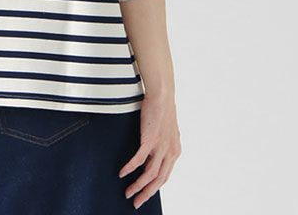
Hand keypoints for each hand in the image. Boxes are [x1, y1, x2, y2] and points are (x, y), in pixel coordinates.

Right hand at [118, 92, 181, 208]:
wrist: (162, 95)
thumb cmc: (162, 109)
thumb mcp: (166, 131)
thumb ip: (161, 144)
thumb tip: (151, 153)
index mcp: (174, 151)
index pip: (165, 176)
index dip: (154, 188)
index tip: (144, 195)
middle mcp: (170, 152)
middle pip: (158, 180)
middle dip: (146, 193)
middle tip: (136, 203)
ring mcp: (160, 147)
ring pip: (149, 174)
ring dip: (137, 185)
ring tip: (128, 192)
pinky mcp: (150, 140)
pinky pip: (139, 160)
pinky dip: (130, 168)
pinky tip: (122, 173)